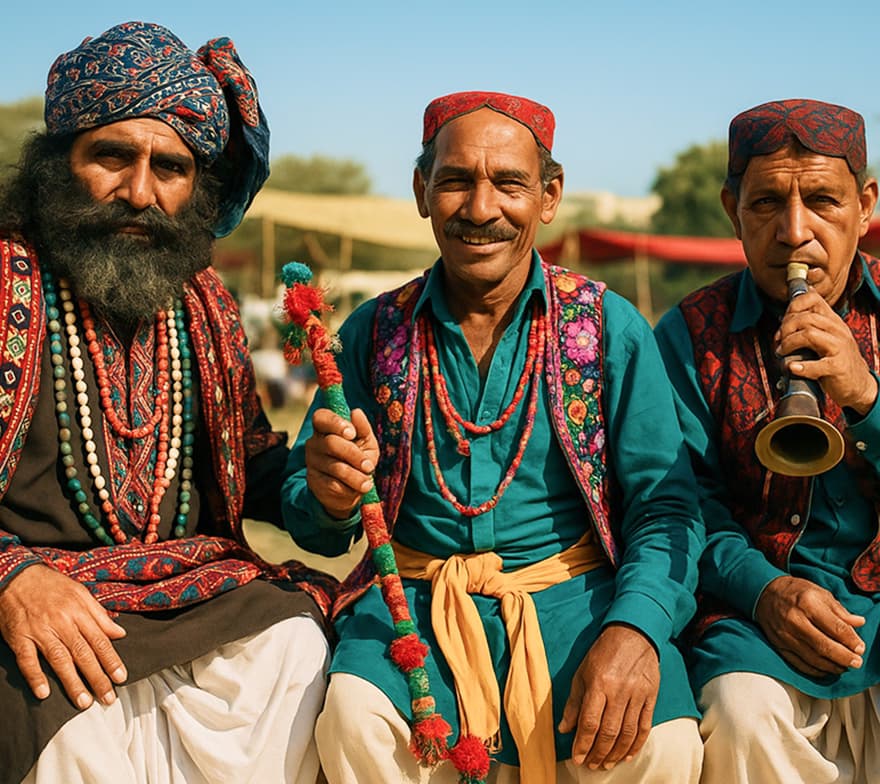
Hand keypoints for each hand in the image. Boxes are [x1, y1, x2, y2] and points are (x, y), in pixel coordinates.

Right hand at [0, 564, 126, 707]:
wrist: (17, 575)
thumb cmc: (52, 585)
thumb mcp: (80, 593)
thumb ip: (99, 615)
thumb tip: (119, 633)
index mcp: (78, 611)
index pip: (99, 640)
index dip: (111, 660)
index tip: (121, 678)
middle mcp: (61, 622)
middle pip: (83, 653)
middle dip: (97, 677)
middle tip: (108, 698)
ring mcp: (39, 630)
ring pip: (59, 659)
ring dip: (72, 682)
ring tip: (84, 701)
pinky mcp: (19, 637)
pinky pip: (27, 659)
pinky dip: (35, 676)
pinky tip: (43, 692)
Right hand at [305, 407, 378, 518]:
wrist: (351, 488)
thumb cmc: (359, 458)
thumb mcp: (366, 442)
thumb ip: (362, 428)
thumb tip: (356, 412)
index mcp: (325, 428)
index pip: (321, 417)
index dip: (336, 423)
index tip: (352, 433)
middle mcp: (314, 443)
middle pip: (331, 443)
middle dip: (354, 455)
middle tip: (369, 467)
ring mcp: (312, 462)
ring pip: (335, 467)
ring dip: (355, 476)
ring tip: (367, 483)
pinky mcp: (313, 481)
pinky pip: (332, 485)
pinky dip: (349, 488)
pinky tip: (356, 490)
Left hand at [559, 624, 658, 770]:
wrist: (634, 634)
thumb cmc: (604, 652)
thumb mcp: (582, 672)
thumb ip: (574, 702)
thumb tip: (564, 728)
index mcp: (598, 684)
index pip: (589, 722)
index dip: (582, 744)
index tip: (577, 758)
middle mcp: (618, 692)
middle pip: (609, 732)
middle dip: (598, 753)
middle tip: (591, 765)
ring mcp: (637, 695)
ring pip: (627, 734)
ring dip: (616, 754)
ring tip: (606, 764)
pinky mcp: (651, 697)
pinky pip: (644, 727)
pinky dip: (636, 745)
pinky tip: (627, 755)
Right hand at [755, 575, 864, 675]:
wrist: (764, 593)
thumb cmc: (795, 592)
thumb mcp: (820, 593)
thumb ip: (840, 611)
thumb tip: (859, 623)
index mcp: (808, 603)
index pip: (835, 627)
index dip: (851, 641)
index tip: (860, 648)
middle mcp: (794, 619)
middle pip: (824, 646)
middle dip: (844, 657)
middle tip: (856, 662)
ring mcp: (785, 634)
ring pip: (813, 658)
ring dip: (832, 666)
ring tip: (844, 667)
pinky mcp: (778, 645)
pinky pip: (799, 663)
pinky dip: (816, 670)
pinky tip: (826, 669)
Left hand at [776, 290, 877, 414]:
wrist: (858, 384)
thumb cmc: (836, 360)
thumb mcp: (826, 336)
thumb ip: (811, 324)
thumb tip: (789, 310)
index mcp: (832, 321)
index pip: (813, 299)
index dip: (793, 306)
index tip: (783, 321)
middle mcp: (837, 331)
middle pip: (806, 317)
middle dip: (785, 328)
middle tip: (778, 341)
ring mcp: (839, 348)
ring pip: (809, 334)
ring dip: (789, 343)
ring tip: (782, 353)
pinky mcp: (838, 367)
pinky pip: (818, 364)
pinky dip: (801, 366)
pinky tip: (792, 367)